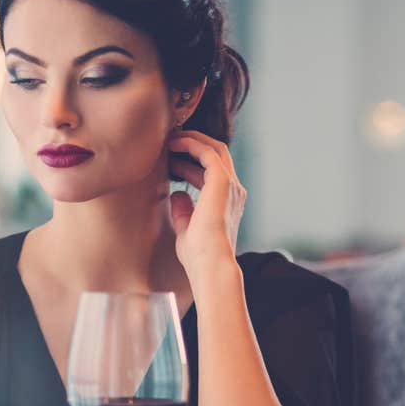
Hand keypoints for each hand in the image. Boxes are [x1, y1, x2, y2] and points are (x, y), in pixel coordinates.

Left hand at [166, 130, 245, 278]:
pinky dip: (192, 144)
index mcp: (229, 203)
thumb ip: (184, 210)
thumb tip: (177, 194)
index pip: (212, 174)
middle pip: (217, 155)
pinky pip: (208, 153)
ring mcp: (231, 185)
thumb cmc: (199, 256)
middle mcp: (234, 192)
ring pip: (215, 149)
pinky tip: (175, 144)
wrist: (210, 265)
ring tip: (170, 140)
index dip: (191, 164)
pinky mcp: (222, 181)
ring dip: (192, 141)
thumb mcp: (187, 228)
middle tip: (170, 143)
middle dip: (194, 145)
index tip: (171, 161)